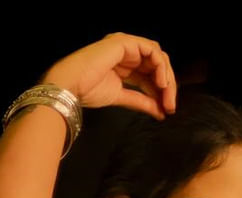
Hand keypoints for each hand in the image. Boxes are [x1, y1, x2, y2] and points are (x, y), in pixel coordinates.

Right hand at [45, 33, 176, 119]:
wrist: (71, 85)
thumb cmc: (87, 90)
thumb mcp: (121, 97)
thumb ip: (141, 101)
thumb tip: (159, 111)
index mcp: (125, 64)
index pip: (149, 76)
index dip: (160, 92)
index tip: (166, 110)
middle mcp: (127, 52)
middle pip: (156, 66)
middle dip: (167, 86)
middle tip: (170, 106)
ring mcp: (127, 45)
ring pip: (157, 57)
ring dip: (166, 77)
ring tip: (167, 96)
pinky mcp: (126, 42)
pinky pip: (152, 51)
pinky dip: (160, 67)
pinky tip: (161, 83)